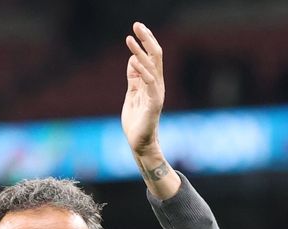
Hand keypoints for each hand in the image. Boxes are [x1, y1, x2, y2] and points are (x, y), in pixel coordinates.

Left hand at [121, 22, 166, 156]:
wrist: (140, 143)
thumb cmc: (137, 121)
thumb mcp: (132, 94)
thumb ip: (133, 78)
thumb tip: (132, 59)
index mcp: (152, 82)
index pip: (152, 56)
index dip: (146, 41)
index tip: (137, 27)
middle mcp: (157, 84)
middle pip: (155, 56)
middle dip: (146, 39)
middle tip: (137, 24)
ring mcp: (156, 93)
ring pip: (152, 67)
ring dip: (140, 52)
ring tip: (130, 39)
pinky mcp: (153, 104)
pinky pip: (149, 84)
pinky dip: (142, 72)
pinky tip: (134, 61)